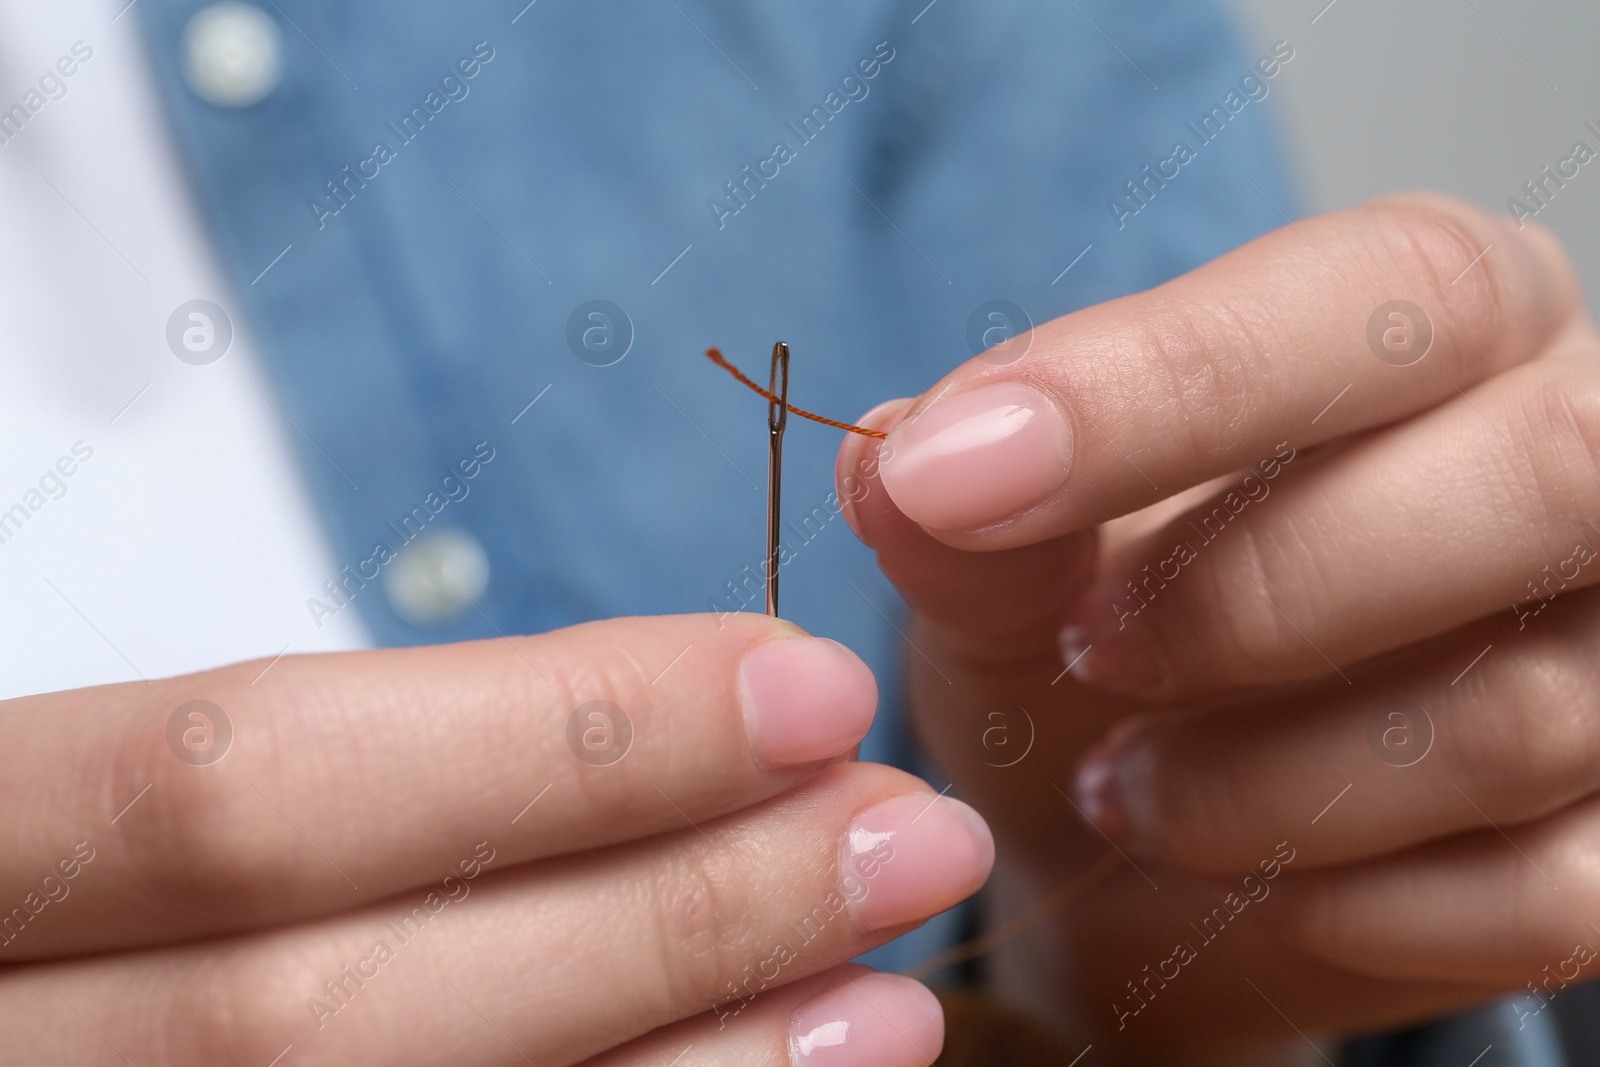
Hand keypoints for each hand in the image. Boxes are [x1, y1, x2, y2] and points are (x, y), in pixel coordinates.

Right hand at [0, 614, 992, 1065]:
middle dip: (665, 912)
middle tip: (904, 831)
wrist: (36, 1013)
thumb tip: (664, 729)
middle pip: (341, 1008)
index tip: (802, 685)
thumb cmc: (94, 876)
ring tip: (890, 989)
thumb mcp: (130, 785)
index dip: (553, 736)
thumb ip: (337, 776)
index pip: (247, 784)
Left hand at [838, 195, 1599, 1063]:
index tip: (949, 475)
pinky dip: (1343, 908)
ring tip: (1121, 786)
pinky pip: (1544, 895)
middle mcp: (1580, 456)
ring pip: (1522, 712)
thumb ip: (968, 522)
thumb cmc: (1095, 647)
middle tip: (1085, 652)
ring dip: (1264, 781)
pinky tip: (1230, 876)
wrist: (1148, 837)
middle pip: (1544, 469)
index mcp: (1448, 325)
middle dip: (1263, 592)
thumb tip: (886, 461)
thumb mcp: (1007, 573)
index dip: (1169, 381)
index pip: (1389, 293)